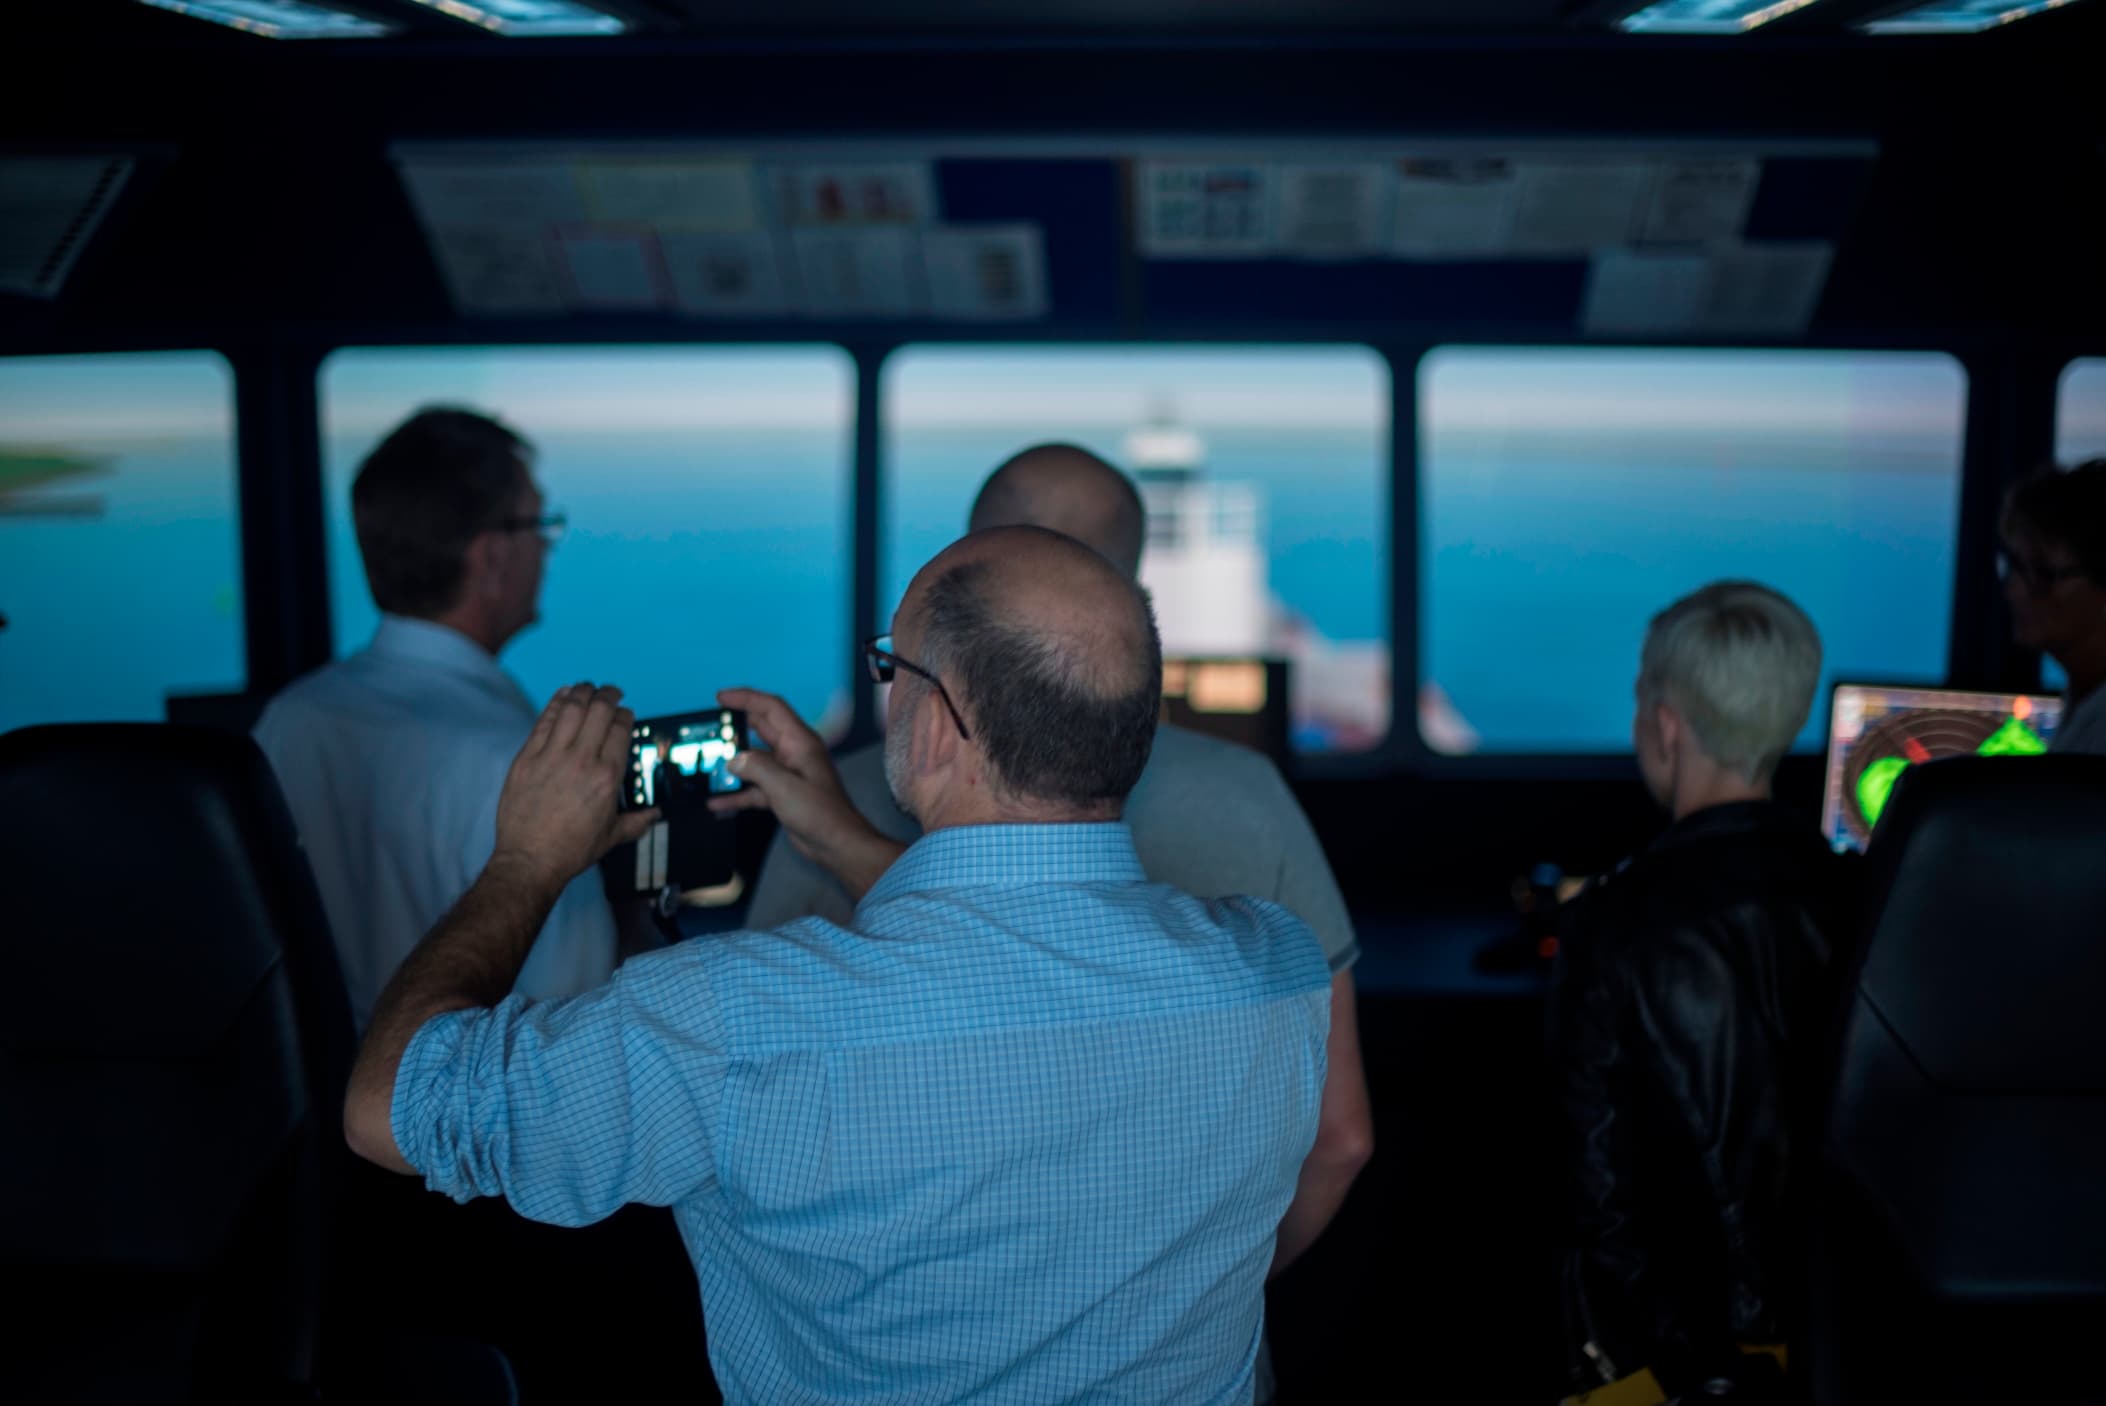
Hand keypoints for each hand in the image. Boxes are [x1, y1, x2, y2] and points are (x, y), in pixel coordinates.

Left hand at [490, 683, 658, 896]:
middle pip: (599, 710)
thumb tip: (654, 815)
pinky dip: (555, 703)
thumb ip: (637, 821)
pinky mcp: (527, 758)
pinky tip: (562, 694)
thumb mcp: (611, 836)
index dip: (625, 714)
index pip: (621, 728)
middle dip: (609, 695)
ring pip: (571, 708)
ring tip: (587, 687)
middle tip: (611, 691)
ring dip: (582, 691)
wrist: (530, 860)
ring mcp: (552, 757)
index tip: (625, 712)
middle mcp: (582, 761)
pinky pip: (543, 720)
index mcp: (607, 777)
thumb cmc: (570, 850)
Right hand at [710, 688, 903, 900]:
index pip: (771, 707)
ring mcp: (788, 773)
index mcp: (800, 742)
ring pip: (754, 760)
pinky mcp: (782, 793)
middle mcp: (794, 753)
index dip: (746, 698)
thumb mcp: (784, 786)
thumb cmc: (822, 813)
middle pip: (761, 729)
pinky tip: (717, 801)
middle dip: (736, 725)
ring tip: (708, 764)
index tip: (721, 697)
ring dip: (733, 762)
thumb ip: (756, 768)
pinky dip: (736, 792)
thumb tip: (734, 760)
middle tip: (711, 726)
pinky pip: (754, 787)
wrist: (836, 844)